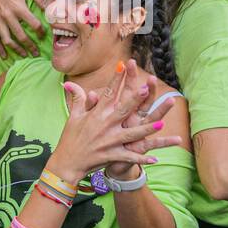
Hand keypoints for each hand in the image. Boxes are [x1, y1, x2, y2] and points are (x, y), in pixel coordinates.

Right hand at [0, 0, 46, 58]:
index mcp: (19, 7)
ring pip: (8, 40)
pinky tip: (4, 55)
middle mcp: (8, 16)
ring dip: (16, 49)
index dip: (41, 31)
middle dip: (30, 46)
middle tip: (36, 52)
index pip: (33, 24)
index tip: (44, 35)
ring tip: (24, 55)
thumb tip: (51, 6)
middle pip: (21, 36)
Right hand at [52, 62, 181, 181]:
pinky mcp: (112, 155)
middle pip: (123, 110)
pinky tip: (154, 159)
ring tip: (161, 124)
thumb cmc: (71, 138)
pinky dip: (141, 159)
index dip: (115, 79)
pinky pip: (129, 157)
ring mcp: (109, 141)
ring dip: (146, 129)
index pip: (108, 93)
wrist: (67, 162)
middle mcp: (104, 126)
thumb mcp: (73, 117)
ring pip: (131, 134)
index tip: (122, 65)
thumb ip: (77, 98)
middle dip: (135, 99)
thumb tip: (69, 82)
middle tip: (146, 88)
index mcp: (97, 114)